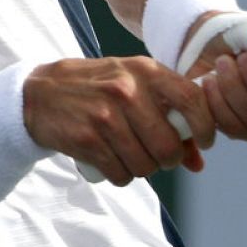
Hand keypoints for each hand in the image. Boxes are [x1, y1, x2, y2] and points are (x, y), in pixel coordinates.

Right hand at [22, 56, 216, 184]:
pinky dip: (120, 175)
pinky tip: (111, 161)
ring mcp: (105, 115)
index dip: (205, 126)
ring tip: (130, 155)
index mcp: (146, 70)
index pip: (192, 99)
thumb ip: (170, 118)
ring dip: (141, 169)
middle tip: (158, 155)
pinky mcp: (87, 138)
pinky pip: (120, 174)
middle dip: (168, 159)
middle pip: (168, 145)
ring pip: (145, 165)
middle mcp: (127, 90)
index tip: (204, 141)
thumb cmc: (98, 89)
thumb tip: (198, 163)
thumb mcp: (135, 88)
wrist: (42, 93)